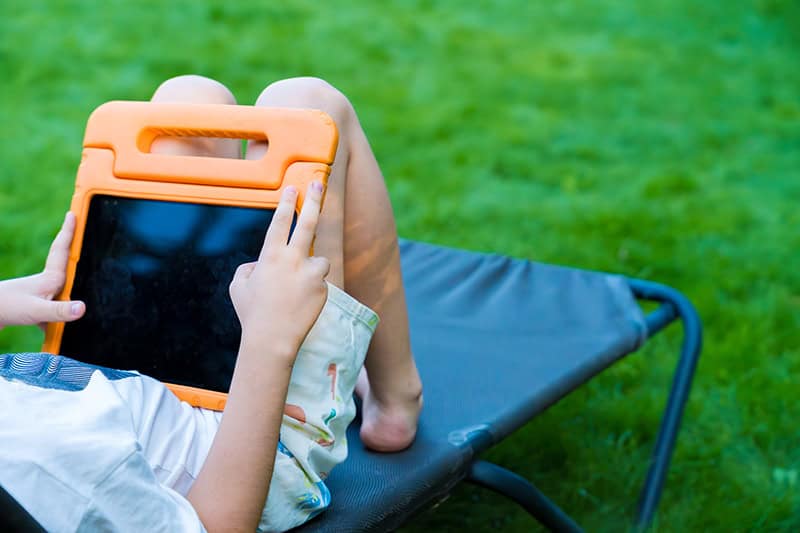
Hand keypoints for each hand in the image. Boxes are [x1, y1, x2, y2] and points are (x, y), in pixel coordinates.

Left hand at [0, 212, 85, 329]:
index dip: (69, 232)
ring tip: (80, 270)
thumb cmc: (8, 308)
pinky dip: (64, 314)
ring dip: (75, 285)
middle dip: (75, 248)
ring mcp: (44, 295)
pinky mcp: (40, 308)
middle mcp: (50, 283)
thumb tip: (82, 307)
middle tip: (84, 229)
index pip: (62, 250)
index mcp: (51, 278)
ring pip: (66, 288)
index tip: (73, 213)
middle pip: (68, 264)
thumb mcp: (37, 310)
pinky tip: (65, 321)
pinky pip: (58, 309)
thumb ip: (60, 311)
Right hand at [228, 181, 329, 358]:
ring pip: (318, 259)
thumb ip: (247, 269)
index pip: (280, 222)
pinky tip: (301, 305)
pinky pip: (320, 282)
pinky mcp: (323, 288)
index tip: (293, 188)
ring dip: (311, 268)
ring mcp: (311, 273)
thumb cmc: (252, 313)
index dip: (286, 203)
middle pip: (308, 223)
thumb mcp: (238, 286)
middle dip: (314, 201)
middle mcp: (293, 260)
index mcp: (270, 256)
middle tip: (320, 185)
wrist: (273, 339)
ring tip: (297, 290)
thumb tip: (258, 264)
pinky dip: (313, 289)